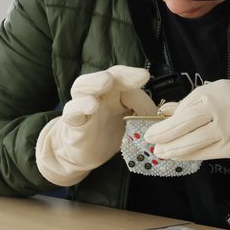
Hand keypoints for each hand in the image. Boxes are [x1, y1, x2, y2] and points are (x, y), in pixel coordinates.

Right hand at [36, 66, 157, 185]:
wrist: (87, 154)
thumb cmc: (111, 133)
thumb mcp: (133, 123)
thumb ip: (143, 114)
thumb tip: (158, 113)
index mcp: (114, 93)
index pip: (122, 77)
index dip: (133, 76)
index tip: (145, 77)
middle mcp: (98, 95)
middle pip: (105, 76)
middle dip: (121, 75)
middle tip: (137, 77)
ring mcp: (83, 107)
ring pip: (82, 87)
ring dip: (94, 82)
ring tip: (106, 82)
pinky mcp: (73, 123)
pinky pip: (72, 111)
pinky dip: (80, 107)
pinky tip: (91, 106)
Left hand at [145, 80, 229, 173]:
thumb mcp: (219, 94)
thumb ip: (192, 103)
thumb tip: (165, 112)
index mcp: (215, 91)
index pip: (185, 107)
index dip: (167, 121)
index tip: (153, 129)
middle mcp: (221, 108)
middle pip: (185, 124)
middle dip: (164, 134)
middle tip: (149, 141)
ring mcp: (229, 128)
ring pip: (193, 142)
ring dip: (173, 149)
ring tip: (160, 153)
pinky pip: (205, 153)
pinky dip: (189, 155)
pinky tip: (178, 156)